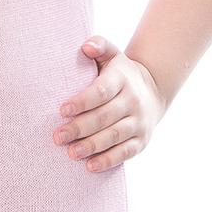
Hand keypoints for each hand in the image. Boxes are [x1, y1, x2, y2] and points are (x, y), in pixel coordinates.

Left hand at [53, 36, 167, 171]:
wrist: (153, 90)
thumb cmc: (120, 72)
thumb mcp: (112, 54)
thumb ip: (98, 45)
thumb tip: (85, 46)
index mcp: (122, 79)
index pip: (102, 91)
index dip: (82, 101)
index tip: (62, 110)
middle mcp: (133, 101)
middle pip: (105, 117)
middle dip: (80, 128)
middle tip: (58, 136)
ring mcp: (139, 122)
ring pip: (115, 136)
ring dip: (92, 146)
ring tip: (71, 153)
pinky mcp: (142, 140)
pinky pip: (126, 153)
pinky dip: (109, 160)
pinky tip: (90, 166)